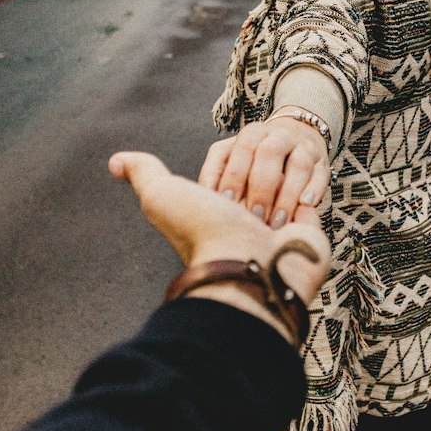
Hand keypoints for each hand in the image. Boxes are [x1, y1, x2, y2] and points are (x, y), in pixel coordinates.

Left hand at [109, 152, 330, 315]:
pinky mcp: (310, 232)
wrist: (248, 268)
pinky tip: (300, 207)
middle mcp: (247, 224)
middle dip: (260, 183)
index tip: (225, 193)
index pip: (232, 171)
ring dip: (283, 192)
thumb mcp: (162, 195)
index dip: (232, 173)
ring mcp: (281, 229)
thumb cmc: (203, 234)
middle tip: (252, 207)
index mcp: (217, 214)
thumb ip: (144, 173)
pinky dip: (308, 199)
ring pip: (290, 183)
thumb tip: (116, 162)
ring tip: (274, 215)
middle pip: (263, 175)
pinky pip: (315, 199)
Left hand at [198, 117, 330, 227]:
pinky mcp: (322, 162)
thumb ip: (217, 172)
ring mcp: (303, 147)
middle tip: (254, 217)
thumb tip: (201, 196)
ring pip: (298, 164)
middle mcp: (278, 135)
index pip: (241, 150)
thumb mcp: (232, 158)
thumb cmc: (255, 161)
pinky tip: (306, 207)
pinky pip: (321, 174)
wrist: (297, 136)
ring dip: (287, 195)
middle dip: (261, 188)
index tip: (227, 204)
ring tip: (277, 222)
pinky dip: (314, 189)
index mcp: (252, 134)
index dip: (234, 176)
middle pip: (270, 154)